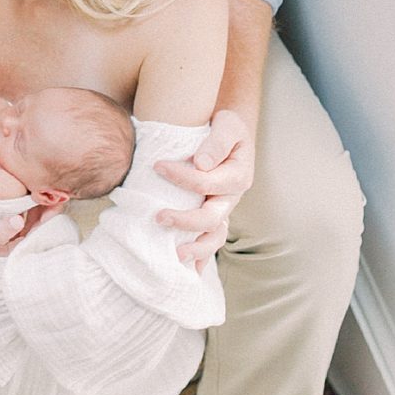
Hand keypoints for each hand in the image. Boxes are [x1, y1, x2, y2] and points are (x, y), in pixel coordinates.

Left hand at [154, 109, 254, 268]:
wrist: (227, 134)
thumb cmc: (225, 127)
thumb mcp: (228, 124)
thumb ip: (217, 141)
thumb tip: (201, 163)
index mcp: (238, 176)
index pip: (207, 182)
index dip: (181, 176)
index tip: (156, 165)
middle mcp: (231, 198)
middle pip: (211, 218)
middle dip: (185, 220)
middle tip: (158, 216)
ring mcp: (223, 210)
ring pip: (214, 237)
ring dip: (196, 248)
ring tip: (175, 255)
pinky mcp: (213, 216)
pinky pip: (209, 241)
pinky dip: (201, 258)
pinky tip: (188, 271)